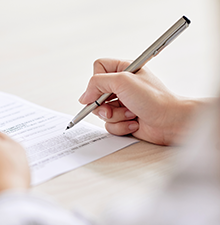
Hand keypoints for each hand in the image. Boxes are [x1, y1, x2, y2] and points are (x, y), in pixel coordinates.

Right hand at [79, 58, 201, 144]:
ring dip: (115, 116)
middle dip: (104, 104)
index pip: (98, 68)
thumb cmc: (154, 98)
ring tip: (130, 114)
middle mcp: (122, 86)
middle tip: (114, 106)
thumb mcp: (122, 82)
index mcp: (123, 70)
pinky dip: (121, 126)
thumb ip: (98, 83)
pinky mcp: (124, 118)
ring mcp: (123, 103)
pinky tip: (134, 122)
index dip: (96, 81)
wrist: (171, 121)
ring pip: (102, 112)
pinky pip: (110, 124)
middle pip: (96, 93)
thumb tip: (84, 96)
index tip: (99, 92)